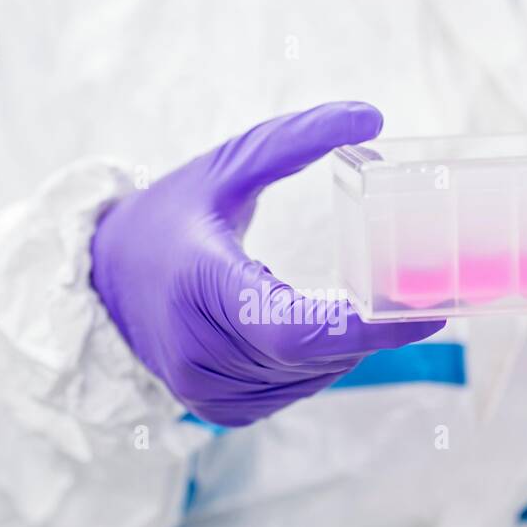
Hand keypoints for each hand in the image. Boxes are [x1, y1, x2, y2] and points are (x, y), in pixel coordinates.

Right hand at [91, 102, 444, 425]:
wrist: (102, 277)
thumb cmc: (169, 216)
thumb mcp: (224, 167)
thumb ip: (294, 140)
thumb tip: (370, 115)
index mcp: (199, 285)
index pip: (294, 327)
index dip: (365, 328)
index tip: (424, 313)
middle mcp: (195, 349)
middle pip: (312, 354)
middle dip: (366, 331)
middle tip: (407, 296)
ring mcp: (201, 388)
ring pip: (308, 379)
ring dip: (341, 349)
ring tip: (342, 308)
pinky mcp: (214, 410)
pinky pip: (290, 396)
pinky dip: (314, 367)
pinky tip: (306, 334)